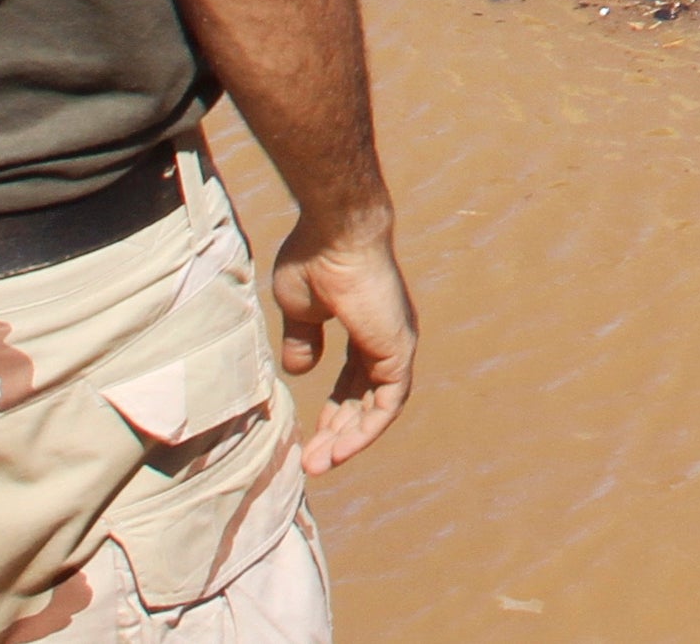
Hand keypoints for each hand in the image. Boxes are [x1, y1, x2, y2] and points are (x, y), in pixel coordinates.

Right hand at [271, 216, 419, 474]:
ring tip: (318, 465)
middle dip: (339, 432)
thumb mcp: (299, 310)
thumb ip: (302, 341)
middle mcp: (387, 336)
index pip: (354, 379)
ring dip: (350, 439)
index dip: (334, 409)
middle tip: (311, 461)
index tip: (311, 436)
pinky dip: (367, 430)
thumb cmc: (314, 260)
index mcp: (367, 325)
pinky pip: (388, 403)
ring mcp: (397, 343)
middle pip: (366, 397)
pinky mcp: (399, 351)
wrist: (334, 235)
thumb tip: (300, 371)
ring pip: (378, 406)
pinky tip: (340, 452)